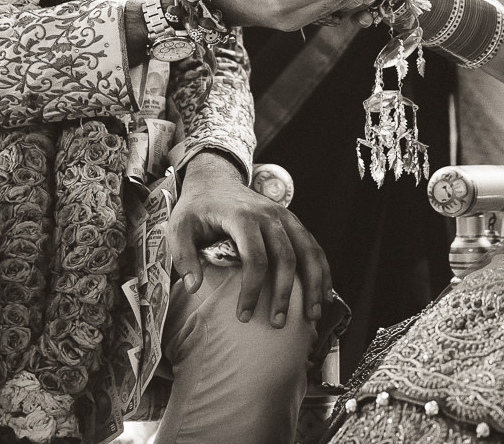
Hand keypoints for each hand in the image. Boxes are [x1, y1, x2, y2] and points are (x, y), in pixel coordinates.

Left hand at [168, 151, 331, 328]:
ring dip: (314, 283)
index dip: (251, 290)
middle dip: (284, 293)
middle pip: (286, 257)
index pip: (254, 258)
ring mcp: (284, 217)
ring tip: (313, 315)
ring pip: (308, 251)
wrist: (215, 180)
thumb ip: (184, 256)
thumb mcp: (179, 227)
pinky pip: (313, 246)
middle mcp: (269, 215)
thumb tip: (194, 287)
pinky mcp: (291, 221)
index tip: (243, 316)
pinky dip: (322, 270)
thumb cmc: (197, 208)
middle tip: (277, 323)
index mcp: (242, 217)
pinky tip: (324, 293)